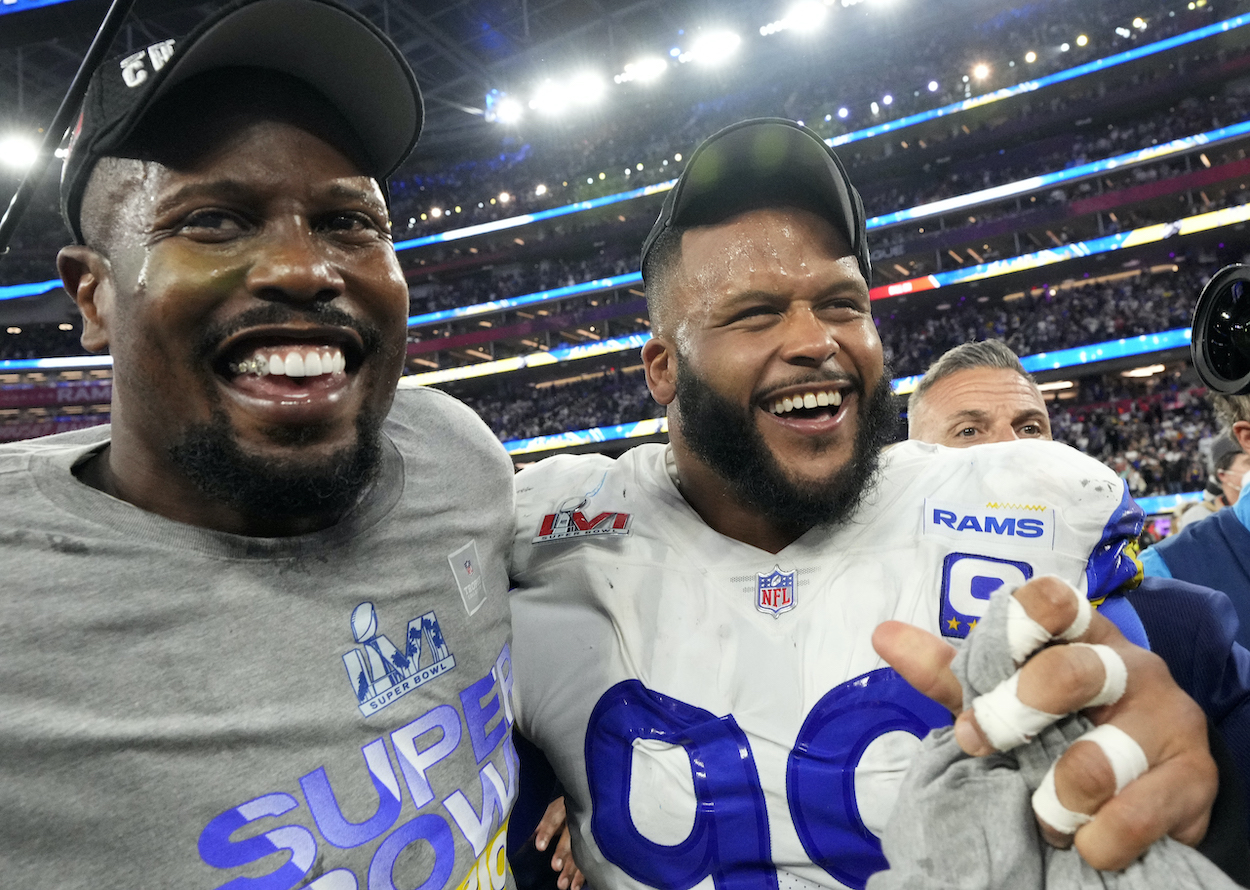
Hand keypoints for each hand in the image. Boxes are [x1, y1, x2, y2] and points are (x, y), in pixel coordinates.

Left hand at [534, 796, 584, 889]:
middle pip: (570, 835)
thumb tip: (527, 835)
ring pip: (580, 850)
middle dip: (563, 851)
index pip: (554, 818)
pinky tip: (575, 886)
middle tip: (555, 866)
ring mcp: (587, 831)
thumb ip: (541, 823)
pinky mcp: (593, 845)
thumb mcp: (553, 811)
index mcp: (564, 808)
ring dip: (572, 868)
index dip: (547, 832)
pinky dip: (581, 875)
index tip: (540, 846)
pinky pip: (588, 860)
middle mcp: (577, 819)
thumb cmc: (564, 810)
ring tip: (563, 884)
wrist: (589, 804)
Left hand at [872, 575, 1215, 869]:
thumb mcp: (1005, 697)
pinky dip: (1097, 839)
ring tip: (1048, 814)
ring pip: (1096, 761)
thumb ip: (948, 672)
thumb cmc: (1064, 729)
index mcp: (1081, 636)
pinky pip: (1133, 815)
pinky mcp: (1194, 777)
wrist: (1150, 789)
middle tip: (984, 746)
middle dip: (1013, 718)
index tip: (982, 682)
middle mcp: (1131, 666)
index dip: (1014, 629)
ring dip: (1056, 801)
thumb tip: (883, 634)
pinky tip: (1088, 841)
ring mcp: (1168, 720)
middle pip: (1069, 673)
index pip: (1053, 601)